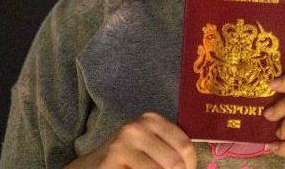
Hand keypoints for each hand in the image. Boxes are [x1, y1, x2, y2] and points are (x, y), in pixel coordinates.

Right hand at [63, 112, 195, 168]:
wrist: (92, 166)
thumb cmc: (128, 157)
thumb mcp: (150, 144)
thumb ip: (172, 149)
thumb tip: (192, 166)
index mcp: (152, 120)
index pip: (185, 146)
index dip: (190, 166)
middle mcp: (137, 127)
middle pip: (174, 162)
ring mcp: (122, 144)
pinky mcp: (111, 160)